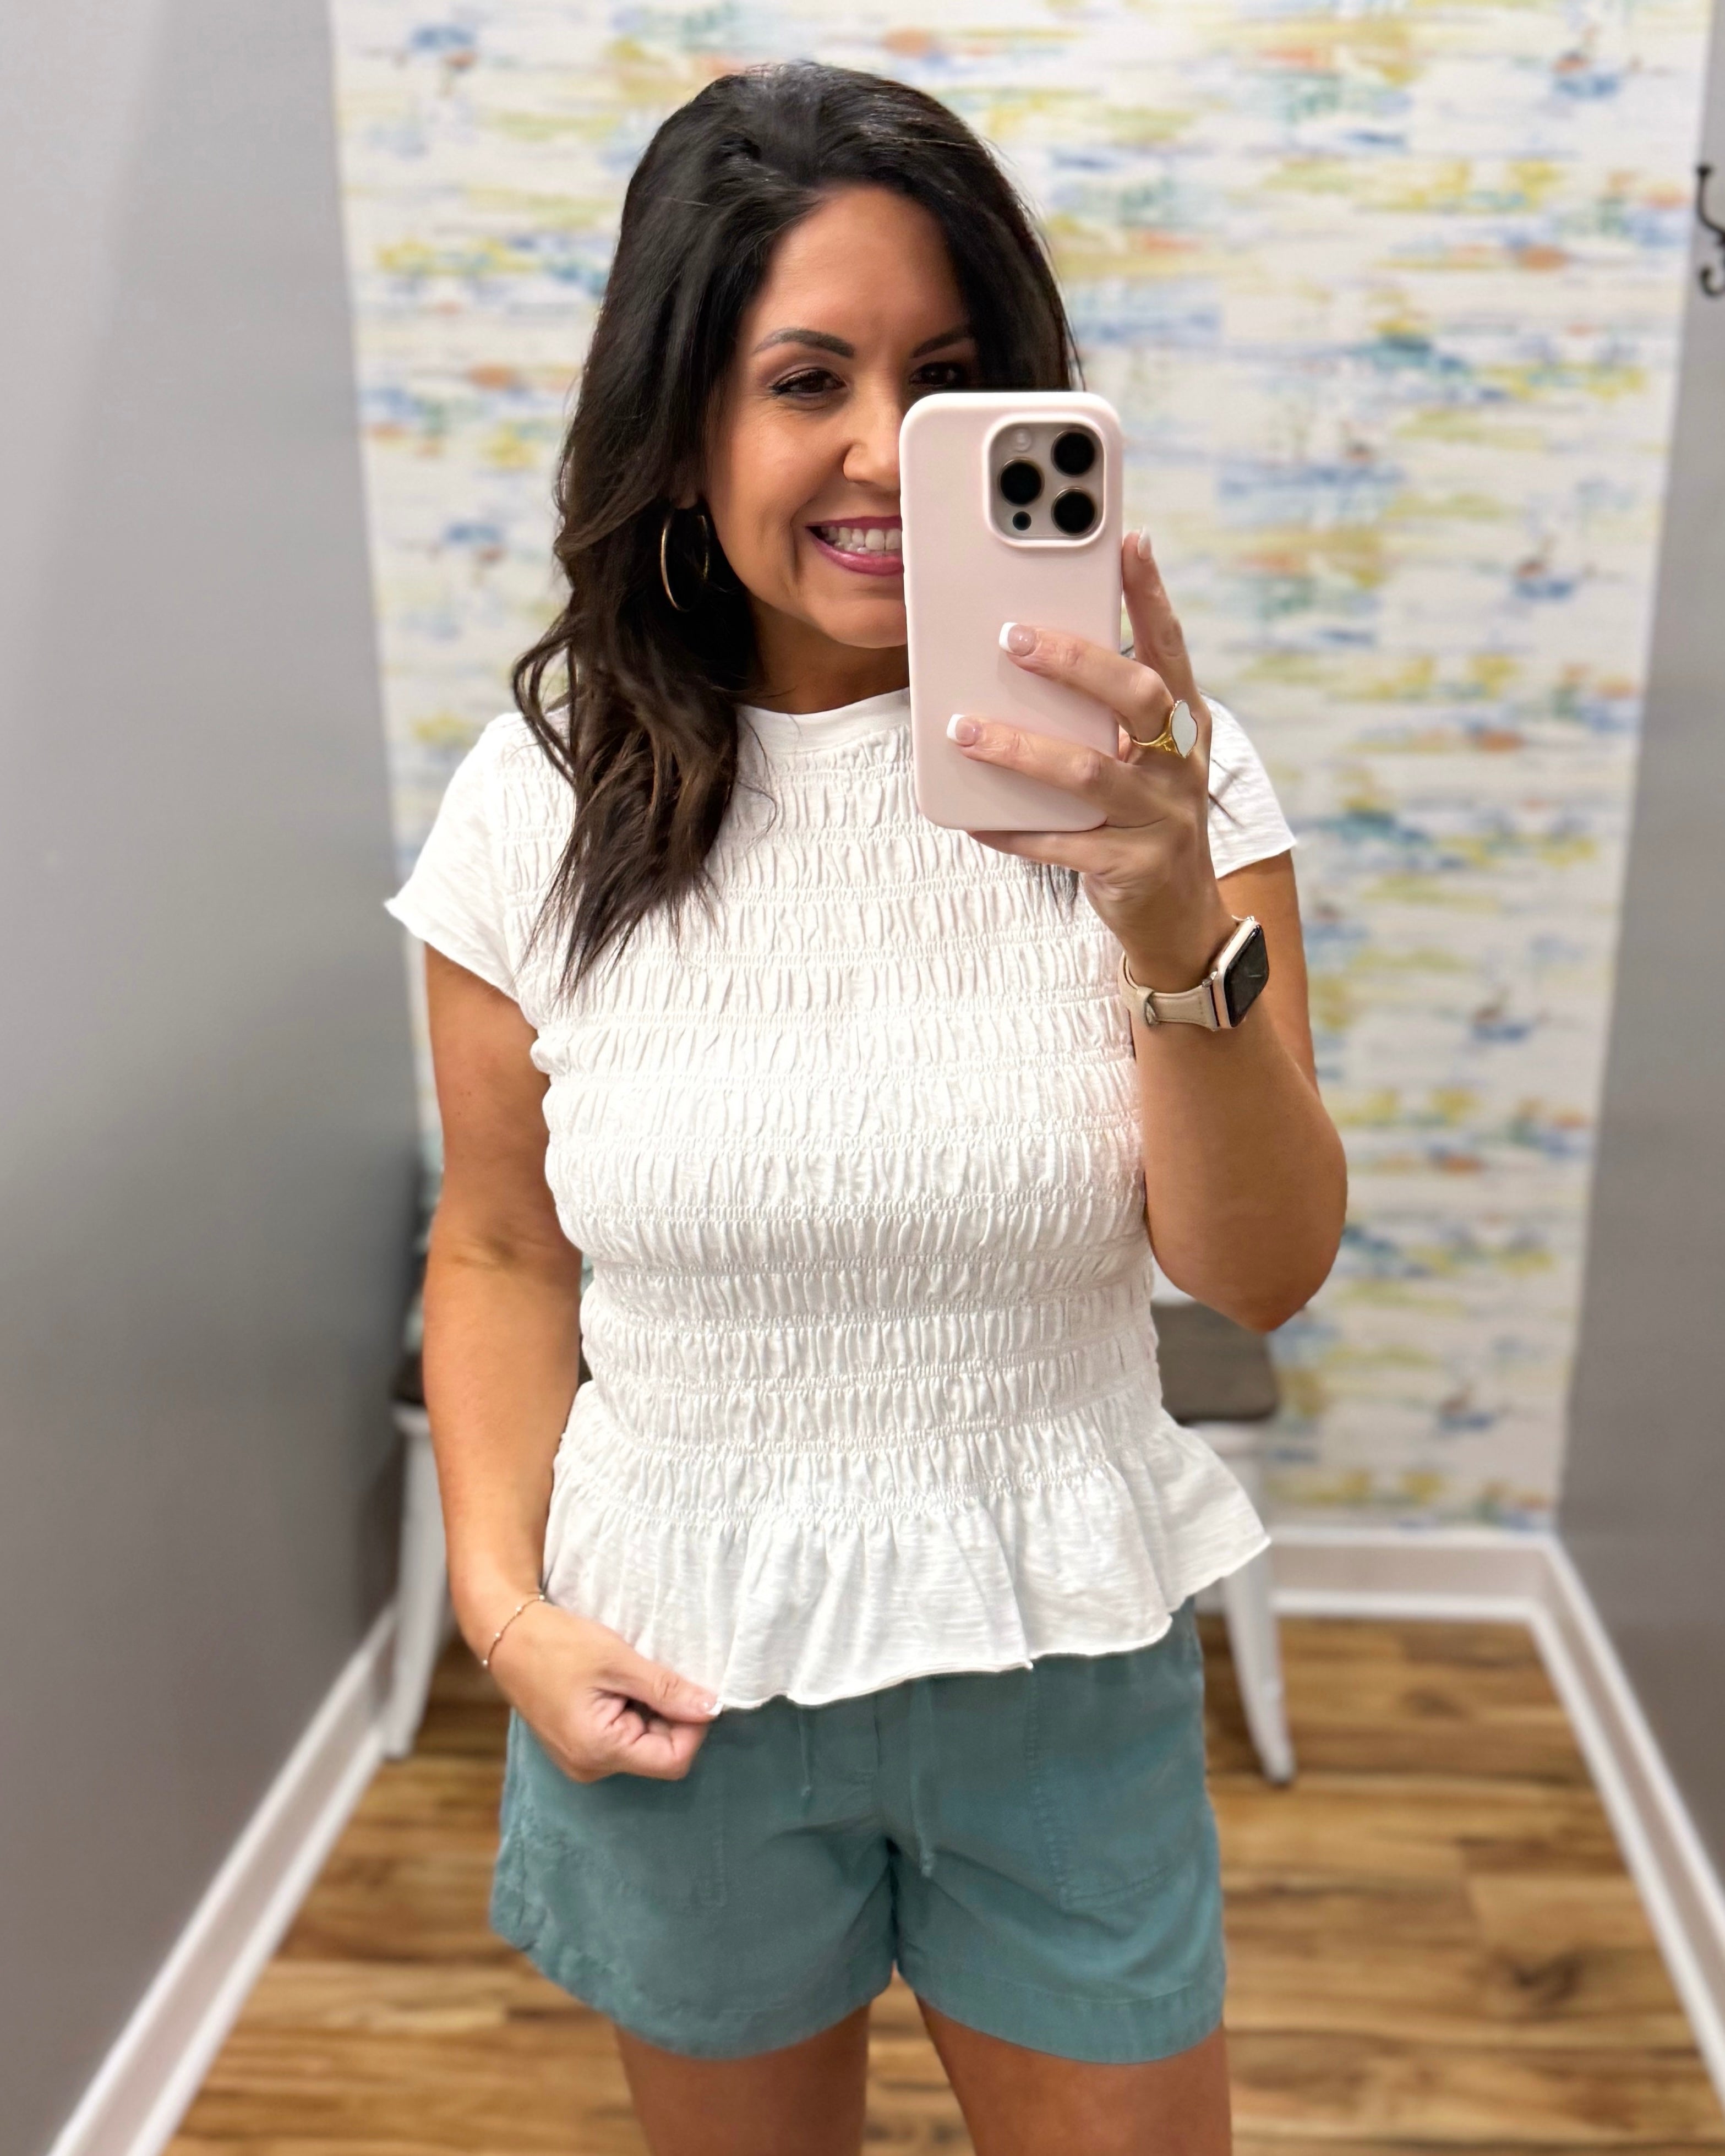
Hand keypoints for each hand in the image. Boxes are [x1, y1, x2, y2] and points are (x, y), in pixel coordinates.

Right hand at [485, 1598, 718, 1782]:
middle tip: (653, 1674)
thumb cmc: (559, 1644)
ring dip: (651, 1713)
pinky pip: (623, 1740)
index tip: (688, 1687)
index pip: (674, 1760)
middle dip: (670, 1716)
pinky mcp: (578, 1748)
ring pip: (643, 1746)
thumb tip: (713, 1708)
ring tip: (630, 1677)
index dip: (693, 1726)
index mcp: (600, 1751)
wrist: (508, 1636)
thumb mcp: (618, 1661)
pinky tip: (618, 1685)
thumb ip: (667, 1690)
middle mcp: (590, 1768)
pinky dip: (633, 1713)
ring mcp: (582, 1760)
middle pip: (659, 1754)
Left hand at [947, 530, 1235, 990]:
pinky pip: (1061, 844)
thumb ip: (1103, 714)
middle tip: (1012, 637)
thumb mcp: (1140, 759)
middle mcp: (1178, 765)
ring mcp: (1159, 818)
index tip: (1130, 542)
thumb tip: (1030, 654)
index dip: (1152, 595)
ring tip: (965, 729)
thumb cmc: (1143, 819)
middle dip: (1074, 662)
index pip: (1170, 648)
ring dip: (1021, 748)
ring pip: (1087, 772)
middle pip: (1135, 697)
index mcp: (1182, 726)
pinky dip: (1014, 829)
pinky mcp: (1130, 867)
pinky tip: (974, 817)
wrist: (1180, 919)